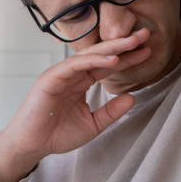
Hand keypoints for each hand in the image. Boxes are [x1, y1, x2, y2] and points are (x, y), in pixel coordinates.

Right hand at [0, 29, 150, 181]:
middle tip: (144, 35)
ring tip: (132, 42)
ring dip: (111, 48)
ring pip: (90, 55)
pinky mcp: (51, 78)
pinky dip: (93, 60)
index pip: (108, 65)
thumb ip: (112, 111)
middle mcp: (73, 74)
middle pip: (102, 55)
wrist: (33, 146)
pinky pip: (74, 65)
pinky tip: (111, 59)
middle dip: (123, 45)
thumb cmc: (57, 135)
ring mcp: (61, 74)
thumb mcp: (93, 124)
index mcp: (82, 82)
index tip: (147, 51)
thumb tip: (133, 97)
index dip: (128, 58)